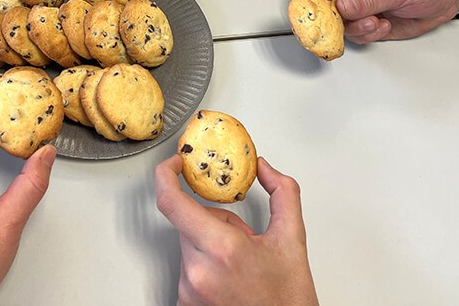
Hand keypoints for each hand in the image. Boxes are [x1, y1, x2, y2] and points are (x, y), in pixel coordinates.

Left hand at [155, 156, 318, 305]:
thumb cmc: (288, 300)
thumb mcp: (293, 240)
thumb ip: (282, 193)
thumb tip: (264, 168)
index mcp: (222, 249)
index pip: (172, 202)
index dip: (166, 176)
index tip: (174, 165)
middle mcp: (197, 272)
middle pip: (188, 223)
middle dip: (213, 223)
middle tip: (243, 243)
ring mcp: (188, 291)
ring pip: (188, 245)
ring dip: (209, 246)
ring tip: (239, 267)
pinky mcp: (184, 304)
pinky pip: (187, 269)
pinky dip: (205, 268)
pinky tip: (229, 281)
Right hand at [304, 0, 458, 42]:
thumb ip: (366, 0)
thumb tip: (342, 8)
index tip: (316, 4)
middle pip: (323, 4)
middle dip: (333, 17)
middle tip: (342, 23)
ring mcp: (360, 7)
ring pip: (339, 24)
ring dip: (356, 28)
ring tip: (376, 22)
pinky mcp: (369, 24)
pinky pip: (356, 35)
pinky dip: (368, 35)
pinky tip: (384, 25)